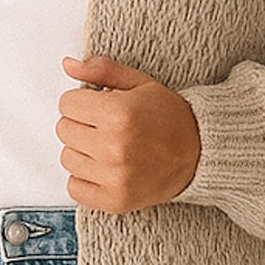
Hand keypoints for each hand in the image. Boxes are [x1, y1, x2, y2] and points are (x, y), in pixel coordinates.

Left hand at [56, 54, 201, 213]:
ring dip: (82, 150)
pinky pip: (74, 187)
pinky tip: (105, 168)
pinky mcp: (114, 200)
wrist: (200, 153)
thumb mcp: (139, 83)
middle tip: (105, 126)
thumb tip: (68, 65)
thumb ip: (102, 71)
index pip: (67, 103)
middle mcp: (114, 147)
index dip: (82, 101)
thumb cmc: (169, 117)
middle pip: (64, 130)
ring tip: (107, 146)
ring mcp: (114, 177)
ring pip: (67, 158)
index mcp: (119, 113)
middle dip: (81, 123)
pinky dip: (85, 178)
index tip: (99, 106)